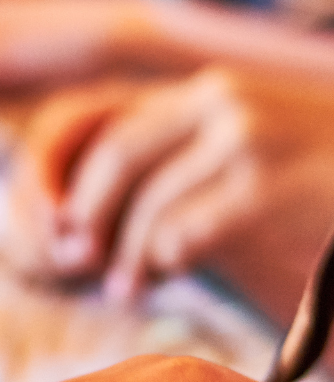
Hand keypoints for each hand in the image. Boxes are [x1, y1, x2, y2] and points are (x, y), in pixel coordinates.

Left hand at [5, 65, 333, 302]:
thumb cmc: (321, 171)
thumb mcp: (254, 141)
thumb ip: (193, 155)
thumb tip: (124, 206)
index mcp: (212, 89)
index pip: (119, 132)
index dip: (85, 187)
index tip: (72, 231)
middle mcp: (222, 99)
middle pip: (119, 159)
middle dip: (88, 217)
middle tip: (79, 263)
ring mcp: (245, 136)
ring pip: (150, 204)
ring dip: (129, 257)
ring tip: (125, 292)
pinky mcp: (264, 184)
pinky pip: (186, 230)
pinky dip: (170, 258)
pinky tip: (175, 271)